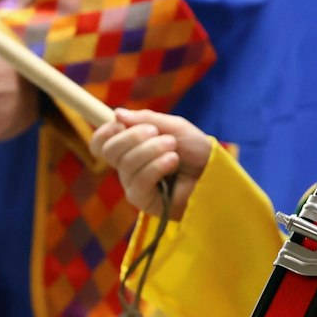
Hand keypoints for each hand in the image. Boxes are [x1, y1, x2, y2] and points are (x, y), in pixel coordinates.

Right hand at [88, 108, 212, 220]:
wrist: (215, 172)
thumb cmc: (197, 151)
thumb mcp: (174, 127)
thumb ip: (146, 120)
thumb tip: (116, 114)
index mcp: (130, 148)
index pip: (101, 143)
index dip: (105, 132)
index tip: (120, 124)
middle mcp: (128, 168)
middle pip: (110, 151)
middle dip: (133, 137)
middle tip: (158, 133)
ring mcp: (134, 185)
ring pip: (126, 164)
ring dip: (152, 150)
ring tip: (174, 148)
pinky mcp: (144, 202)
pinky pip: (139, 181)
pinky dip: (156, 166)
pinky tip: (172, 161)